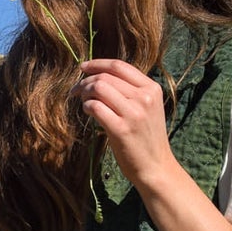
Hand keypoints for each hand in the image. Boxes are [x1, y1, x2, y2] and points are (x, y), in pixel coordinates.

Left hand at [78, 58, 176, 193]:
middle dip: (86, 81)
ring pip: (99, 88)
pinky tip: (87, 111)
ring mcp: (134, 113)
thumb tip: (99, 77)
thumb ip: (131, 91)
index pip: (119, 66)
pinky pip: (96, 107)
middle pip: (106, 77)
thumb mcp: (147, 108)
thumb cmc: (146, 138)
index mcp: (152, 88)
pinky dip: (87, 106)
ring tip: (82, 102)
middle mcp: (144, 98)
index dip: (97, 64)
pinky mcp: (121, 129)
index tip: (83, 67)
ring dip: (84, 92)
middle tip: (76, 90)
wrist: (156, 167)